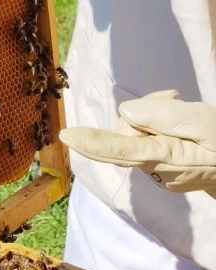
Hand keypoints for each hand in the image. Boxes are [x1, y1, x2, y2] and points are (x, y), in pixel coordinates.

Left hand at [60, 90, 215, 196]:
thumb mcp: (201, 121)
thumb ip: (165, 116)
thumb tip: (125, 113)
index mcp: (165, 158)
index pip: (123, 150)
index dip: (94, 142)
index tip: (67, 136)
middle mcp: (153, 170)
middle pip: (126, 127)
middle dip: (145, 108)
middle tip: (176, 98)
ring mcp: (152, 171)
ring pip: (132, 128)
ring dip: (153, 114)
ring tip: (180, 111)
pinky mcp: (152, 167)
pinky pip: (139, 137)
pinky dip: (155, 125)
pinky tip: (176, 126)